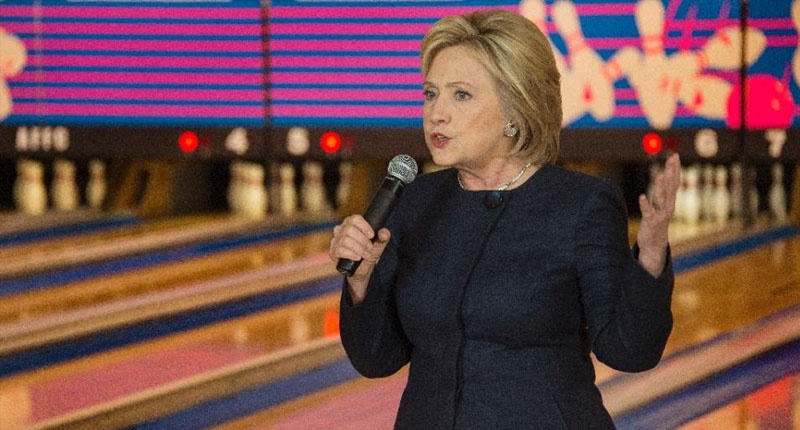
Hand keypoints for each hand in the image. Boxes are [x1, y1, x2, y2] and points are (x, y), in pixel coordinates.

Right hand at [329, 215, 390, 303]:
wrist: (361, 270)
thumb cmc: (368, 253)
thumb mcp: (378, 246)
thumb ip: (383, 238)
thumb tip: (384, 233)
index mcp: (351, 224)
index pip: (354, 219)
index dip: (364, 226)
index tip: (372, 236)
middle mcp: (341, 230)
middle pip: (349, 230)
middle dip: (362, 240)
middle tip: (369, 248)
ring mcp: (335, 241)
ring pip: (344, 240)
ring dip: (358, 248)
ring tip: (365, 254)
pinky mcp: (333, 252)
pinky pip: (339, 250)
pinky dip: (351, 254)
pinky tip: (357, 258)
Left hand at [636, 153, 680, 276]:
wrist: (654, 244)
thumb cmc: (656, 222)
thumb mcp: (660, 205)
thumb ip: (662, 192)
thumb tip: (662, 176)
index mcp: (669, 201)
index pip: (674, 182)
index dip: (675, 169)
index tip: (675, 156)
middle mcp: (667, 206)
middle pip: (671, 186)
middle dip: (672, 172)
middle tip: (673, 159)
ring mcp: (660, 214)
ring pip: (661, 198)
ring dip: (661, 187)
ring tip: (661, 175)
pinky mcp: (651, 221)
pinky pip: (648, 211)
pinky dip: (645, 204)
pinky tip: (642, 196)